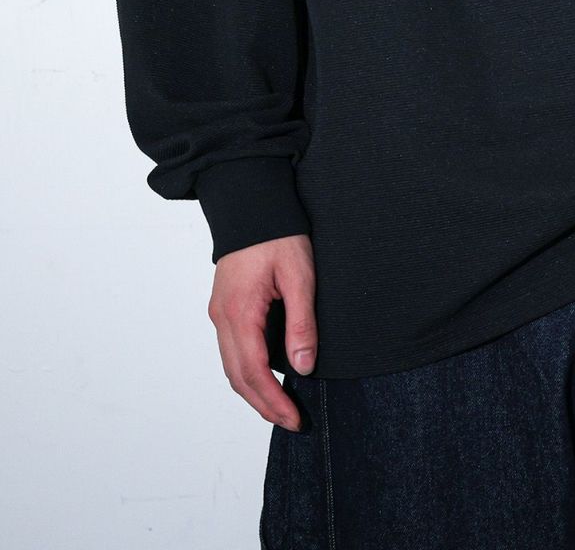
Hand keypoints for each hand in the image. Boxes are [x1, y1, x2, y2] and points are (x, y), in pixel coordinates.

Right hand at [207, 233, 316, 430]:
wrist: (251, 203)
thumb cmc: (278, 234)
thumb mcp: (300, 275)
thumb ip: (301, 322)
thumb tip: (303, 366)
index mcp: (240, 312)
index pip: (255, 372)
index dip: (274, 401)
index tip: (295, 418)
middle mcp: (222, 318)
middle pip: (238, 377)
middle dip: (264, 405)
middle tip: (292, 421)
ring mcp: (219, 313)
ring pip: (231, 367)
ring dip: (254, 391)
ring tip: (281, 407)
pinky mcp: (224, 307)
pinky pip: (232, 351)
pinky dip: (247, 371)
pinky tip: (267, 377)